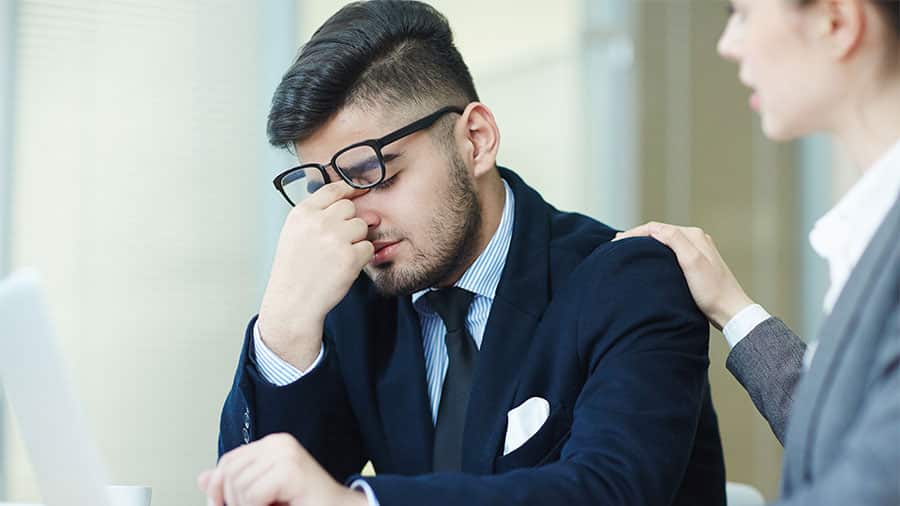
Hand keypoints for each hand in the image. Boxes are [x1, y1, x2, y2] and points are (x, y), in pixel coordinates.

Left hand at [197, 433, 367, 505]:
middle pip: (228, 473)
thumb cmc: (306, 505)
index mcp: (271, 445)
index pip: (227, 462)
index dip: (220, 490)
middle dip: (232, 501)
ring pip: (237, 486)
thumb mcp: (261, 495)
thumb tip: (203, 479)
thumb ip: (233, 486)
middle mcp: (278, 443)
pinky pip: (252, 494)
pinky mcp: (291, 469)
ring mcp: (286, 453)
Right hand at [258, 182, 374, 368]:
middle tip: (337, 243)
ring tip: (337, 257)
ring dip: (356, 241)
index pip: (333, 189)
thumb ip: (320, 215)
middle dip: (349, 223)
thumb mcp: (296, 233)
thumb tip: (358, 202)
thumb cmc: (294, 269)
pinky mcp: (350, 257)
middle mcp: (318, 221)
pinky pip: (368, 247)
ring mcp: (335, 238)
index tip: (360, 191)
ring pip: (362, 227)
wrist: (293, 302)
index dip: (350, 190)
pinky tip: (344, 267)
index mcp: (302, 213)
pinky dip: (361, 258)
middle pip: (350, 208)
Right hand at [614, 222, 753, 328]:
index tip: (616, 242)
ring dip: (645, 243)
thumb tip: (654, 228)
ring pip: (664, 241)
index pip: (657, 227)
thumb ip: (675, 240)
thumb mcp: (692, 262)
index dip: (634, 233)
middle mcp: (696, 239)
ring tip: (627, 250)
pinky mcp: (695, 264)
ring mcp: (696, 251)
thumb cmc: (713, 291)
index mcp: (694, 236)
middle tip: (616, 244)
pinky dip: (655, 252)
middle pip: (660, 232)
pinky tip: (647, 259)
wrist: (730, 311)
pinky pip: (670, 252)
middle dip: (637, 236)